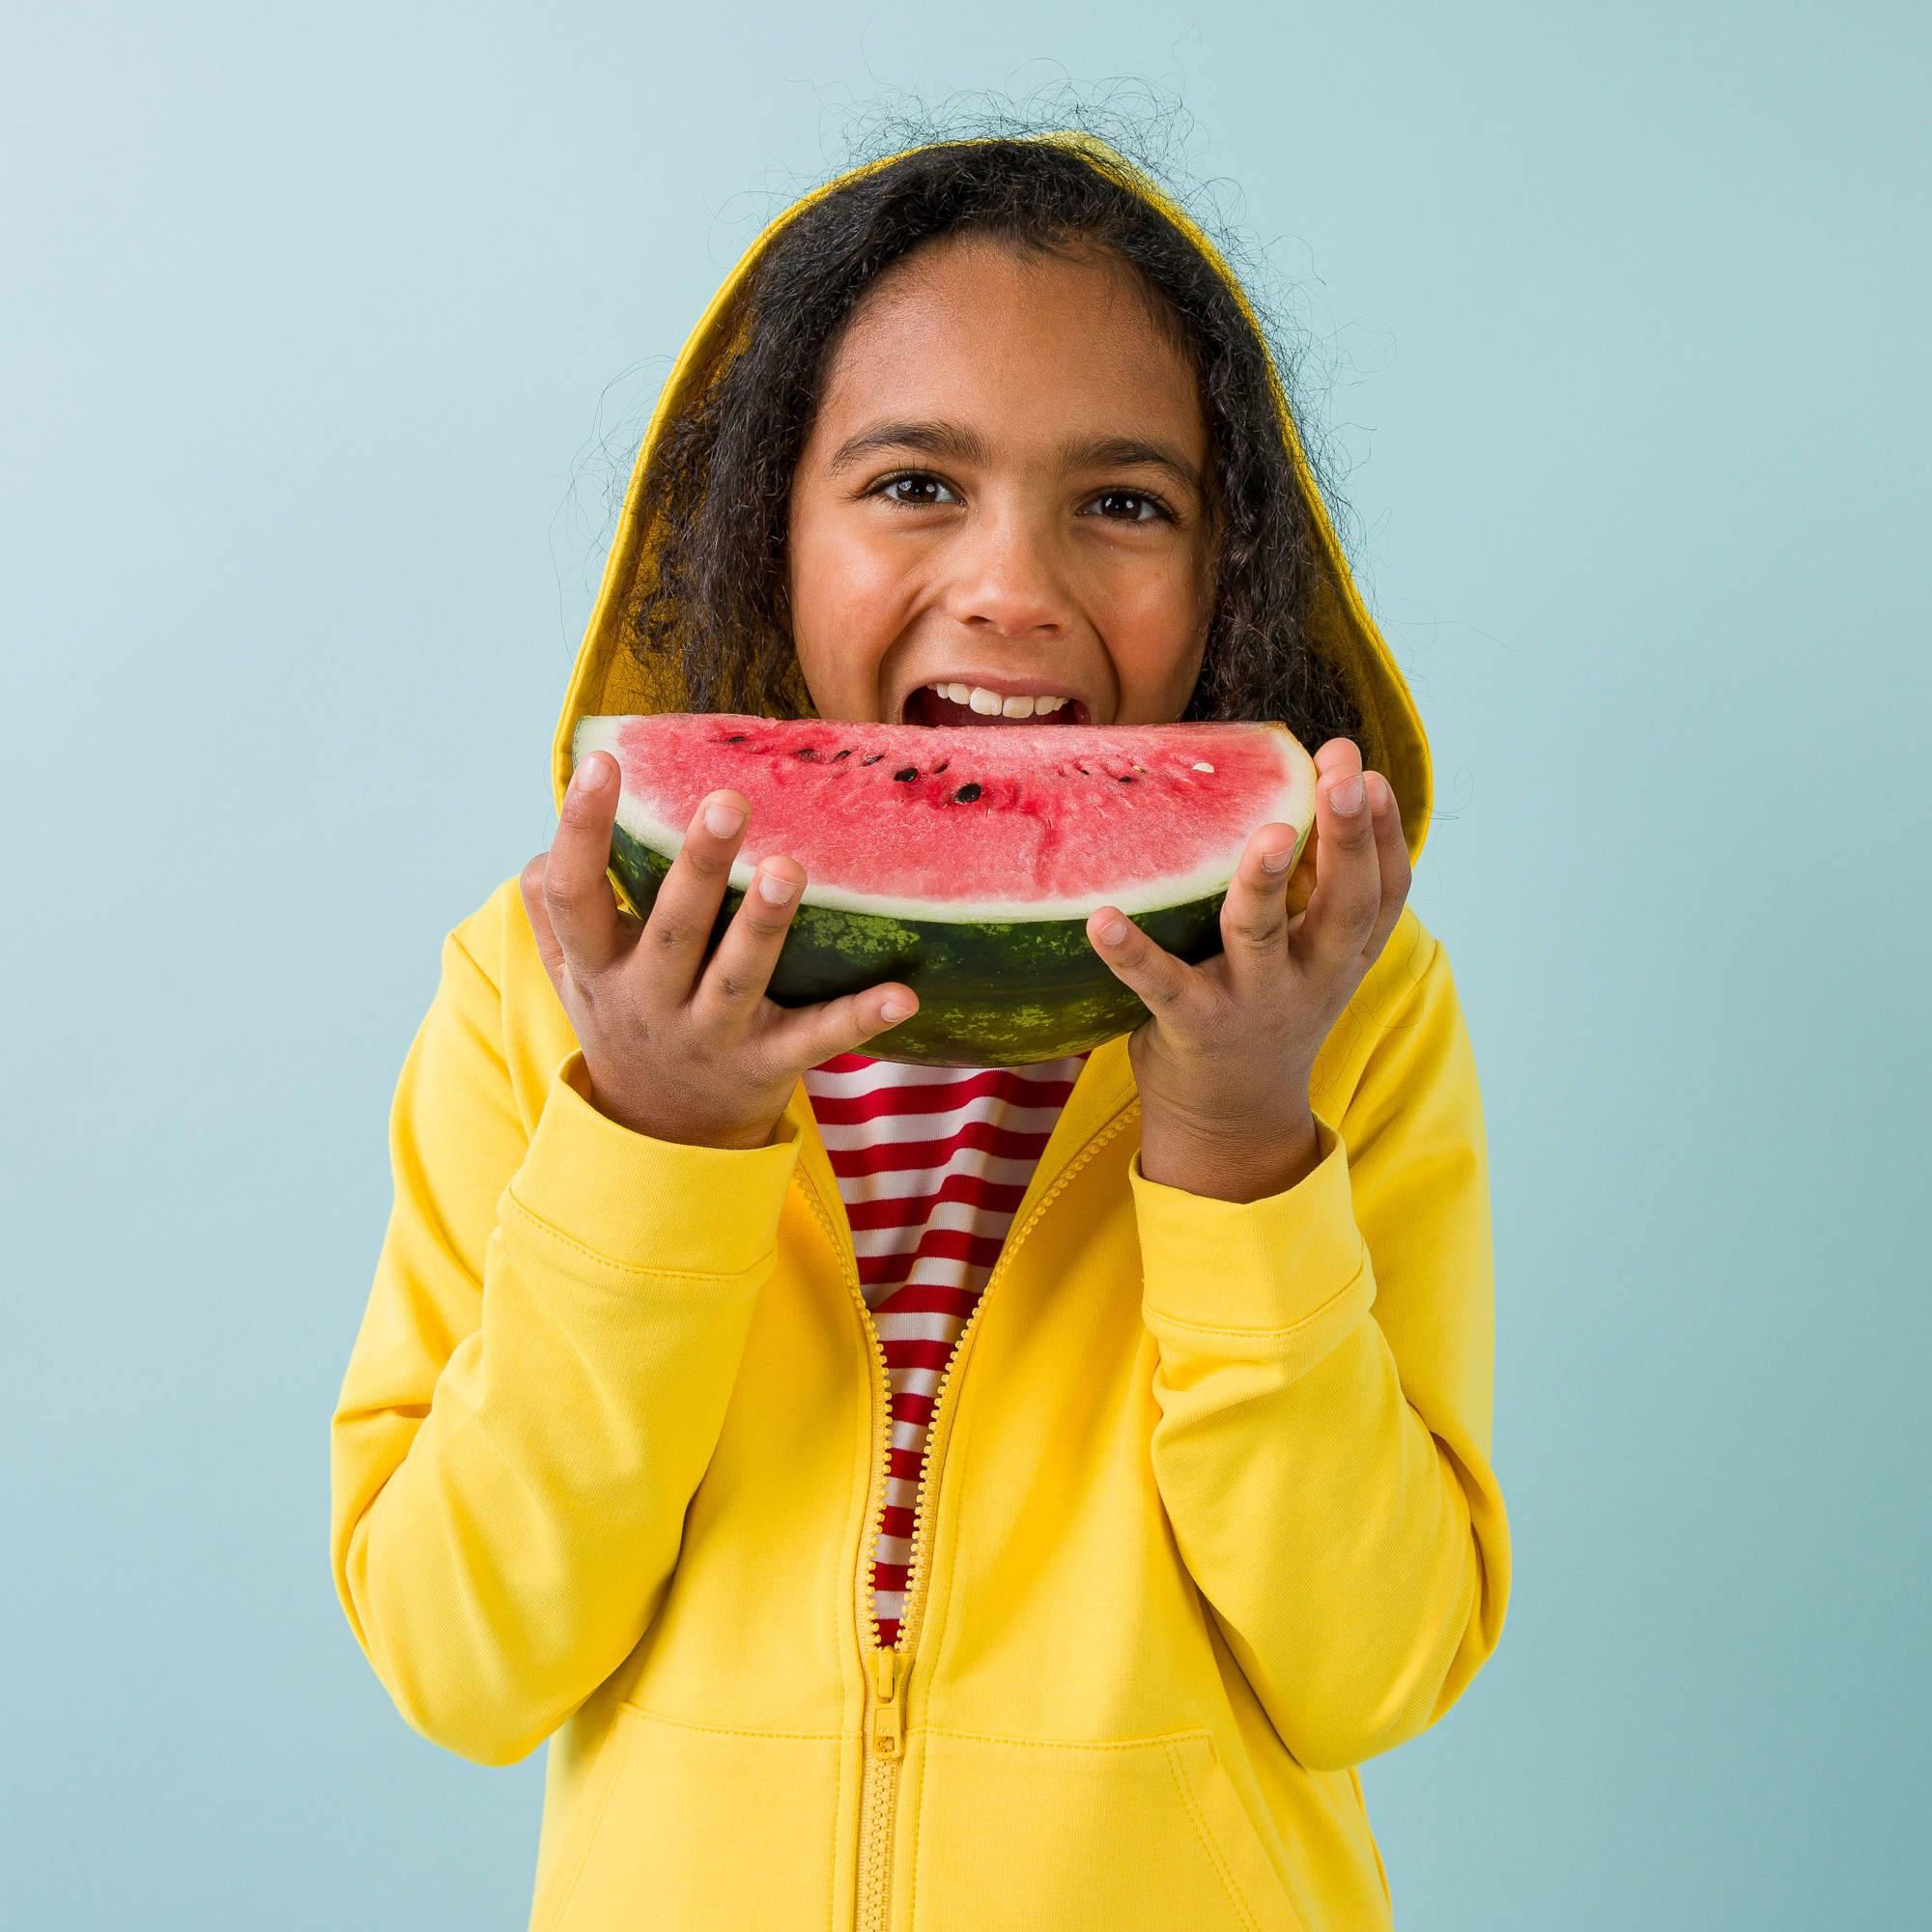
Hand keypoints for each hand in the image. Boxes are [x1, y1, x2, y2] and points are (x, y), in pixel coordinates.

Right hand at [519, 751, 921, 1150]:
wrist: (659, 1139)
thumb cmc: (626, 1021)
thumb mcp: (574, 974)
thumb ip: (553, 910)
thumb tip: (548, 845)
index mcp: (600, 966)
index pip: (575, 894)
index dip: (583, 830)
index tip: (604, 764)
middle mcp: (650, 1000)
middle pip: (672, 929)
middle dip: (699, 867)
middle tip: (727, 801)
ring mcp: (710, 1037)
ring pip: (737, 979)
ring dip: (764, 926)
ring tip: (788, 868)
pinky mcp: (767, 1065)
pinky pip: (815, 1040)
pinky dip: (859, 1018)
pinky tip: (902, 993)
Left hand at [1084, 738, 1411, 1187]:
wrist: (1232, 1125)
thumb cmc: (1266, 1011)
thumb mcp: (1310, 957)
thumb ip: (1313, 890)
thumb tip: (1305, 792)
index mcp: (1342, 954)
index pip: (1385, 890)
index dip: (1384, 831)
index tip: (1374, 774)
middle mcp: (1310, 977)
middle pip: (1346, 905)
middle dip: (1349, 838)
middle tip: (1344, 776)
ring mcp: (1252, 1002)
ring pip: (1262, 938)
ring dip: (1263, 884)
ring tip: (1268, 834)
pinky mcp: (1192, 1025)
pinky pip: (1161, 984)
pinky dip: (1131, 953)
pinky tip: (1103, 919)